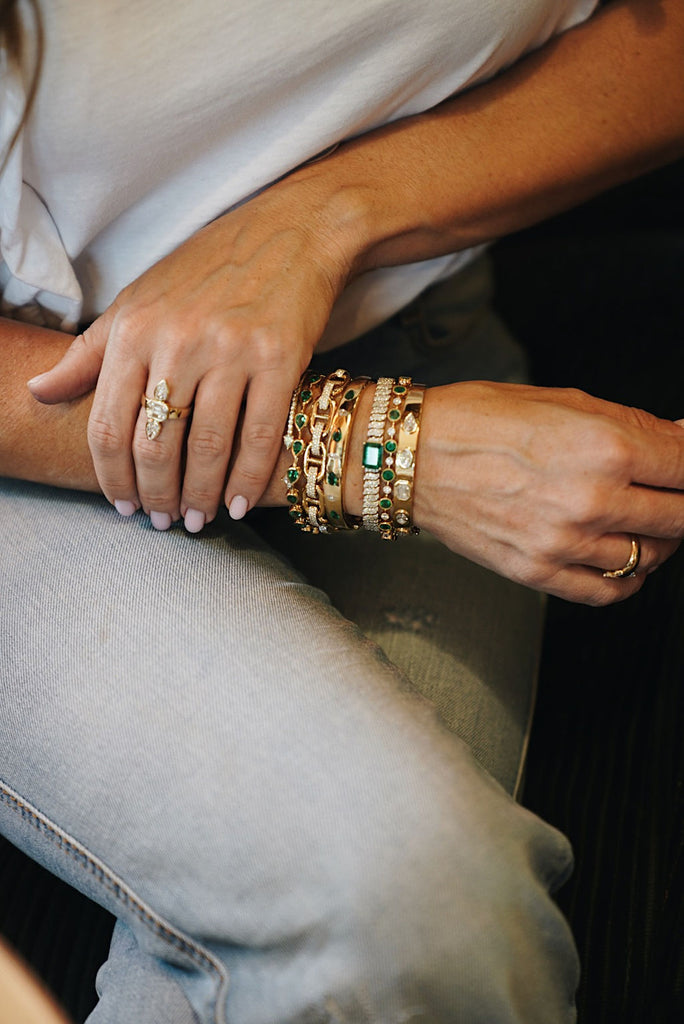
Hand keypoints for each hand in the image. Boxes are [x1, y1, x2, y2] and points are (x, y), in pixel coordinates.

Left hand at [28, 175, 351, 529]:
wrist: (289, 232)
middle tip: (164, 522)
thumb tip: (37, 391)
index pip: (107, 423)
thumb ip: (87, 353)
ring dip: (201, 495)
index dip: (111, 476)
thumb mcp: (136, 301)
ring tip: (200, 519)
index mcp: (134, 329)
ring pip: (207, 446)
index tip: (121, 505)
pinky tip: (239, 502)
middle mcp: (177, 340)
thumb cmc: (208, 269)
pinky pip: (259, 434)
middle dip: (156, 495)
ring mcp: (230, 350)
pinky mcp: (278, 357)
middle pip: (154, 444)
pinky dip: (248, 478)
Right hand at [414, 381, 683, 604]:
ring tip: (644, 520)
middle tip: (670, 489)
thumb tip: (682, 439)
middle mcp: (591, 500)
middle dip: (682, 501)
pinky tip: (623, 558)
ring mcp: (565, 543)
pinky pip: (608, 590)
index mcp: (605, 448)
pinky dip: (629, 578)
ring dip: (660, 539)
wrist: (414, 457)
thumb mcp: (567, 401)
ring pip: (652, 557)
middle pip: (681, 517)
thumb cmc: (480, 420)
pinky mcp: (538, 572)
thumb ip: (634, 425)